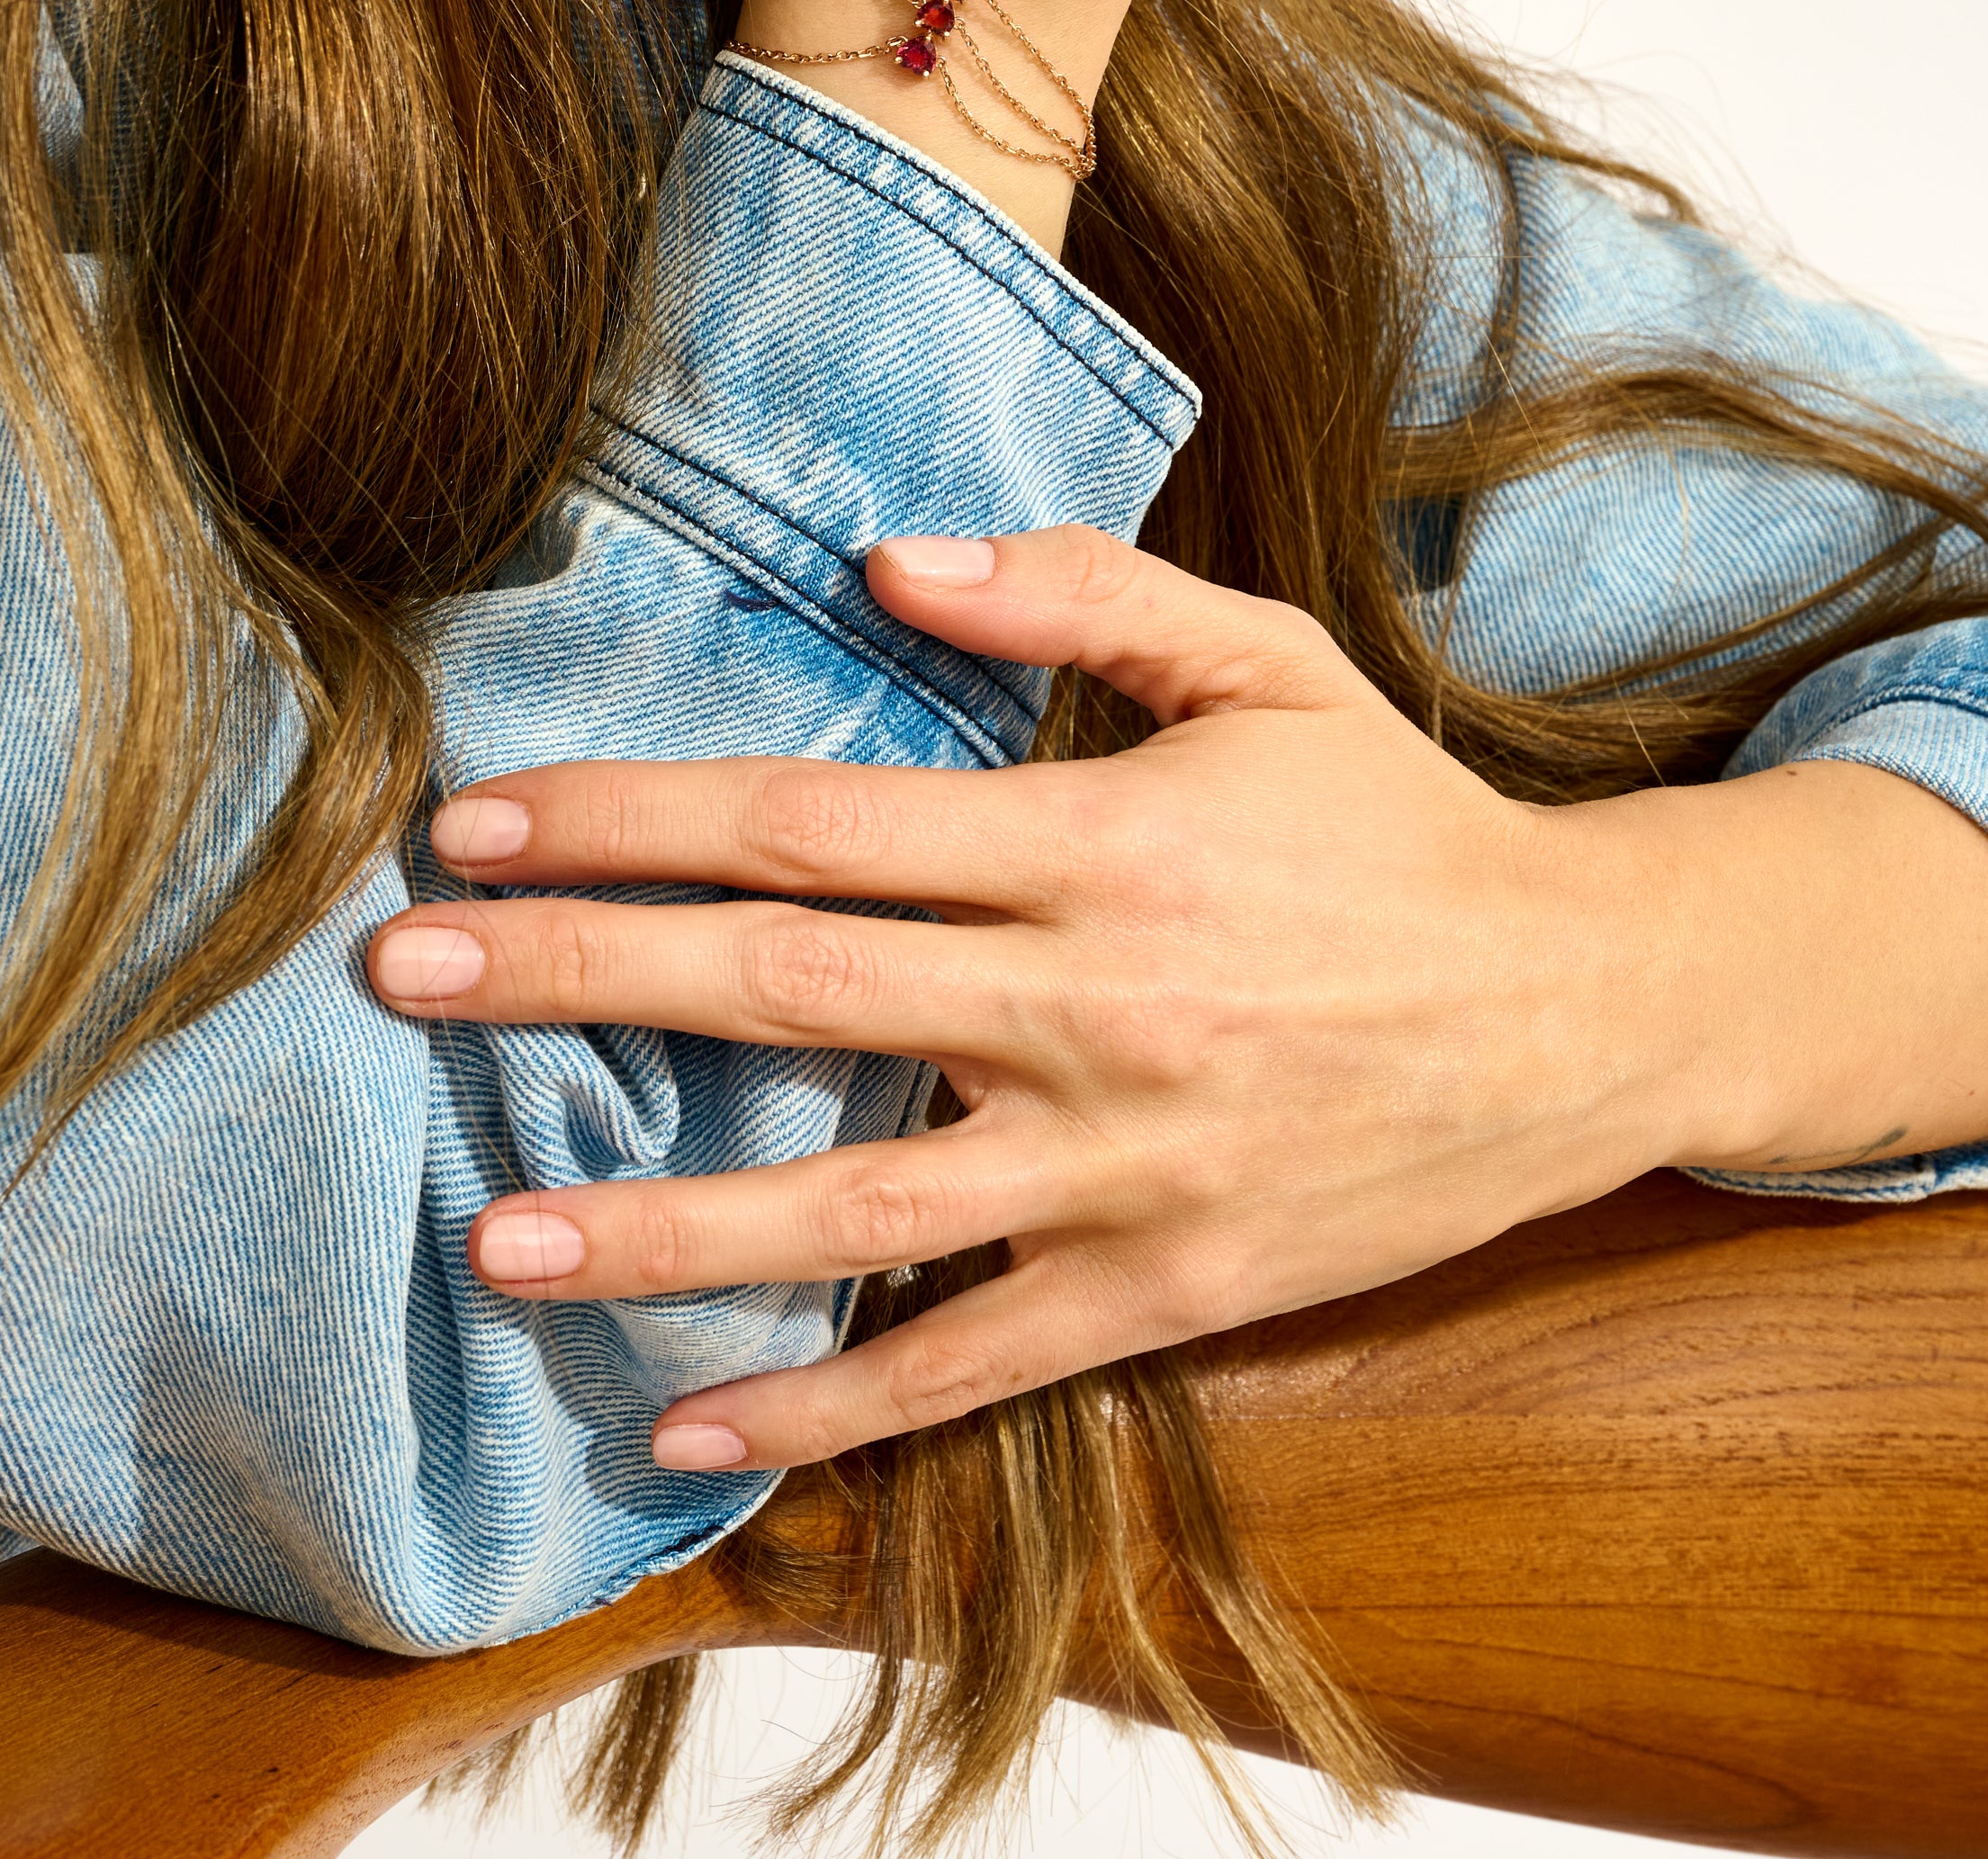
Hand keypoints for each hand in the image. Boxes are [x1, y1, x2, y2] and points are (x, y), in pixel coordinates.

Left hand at [364, 527, 1677, 1471]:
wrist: (1586, 1009)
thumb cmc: (1390, 819)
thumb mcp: (1261, 659)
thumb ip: (1075, 591)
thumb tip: (881, 561)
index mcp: (1095, 838)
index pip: (808, 819)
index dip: (625, 819)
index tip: (474, 821)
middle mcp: (1090, 1004)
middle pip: (785, 988)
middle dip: (578, 983)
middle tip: (401, 984)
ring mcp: (1124, 1164)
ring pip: (853, 1207)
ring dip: (660, 1227)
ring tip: (493, 1244)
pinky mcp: (1167, 1289)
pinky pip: (970, 1362)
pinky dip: (827, 1404)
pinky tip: (684, 1426)